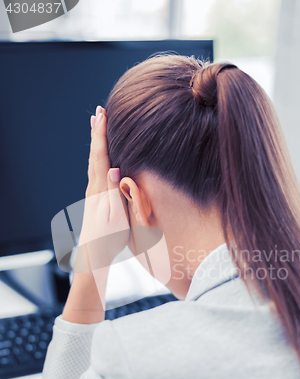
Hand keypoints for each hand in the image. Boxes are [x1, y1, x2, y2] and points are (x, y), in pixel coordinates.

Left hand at [74, 106, 129, 273]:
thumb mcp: (116, 216)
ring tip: (97, 127)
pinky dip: (97, 156)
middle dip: (97, 132)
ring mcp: (93, 193)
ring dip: (96, 143)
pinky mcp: (95, 199)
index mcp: (99, 190)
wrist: (93, 254)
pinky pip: (95, 170)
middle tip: (98, 113)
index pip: (100, 156)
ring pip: (94, 161)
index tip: (103, 115)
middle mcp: (93, 188)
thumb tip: (113, 168)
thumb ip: (115, 191)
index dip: (101, 134)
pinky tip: (100, 156)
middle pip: (94, 154)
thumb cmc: (109, 238)